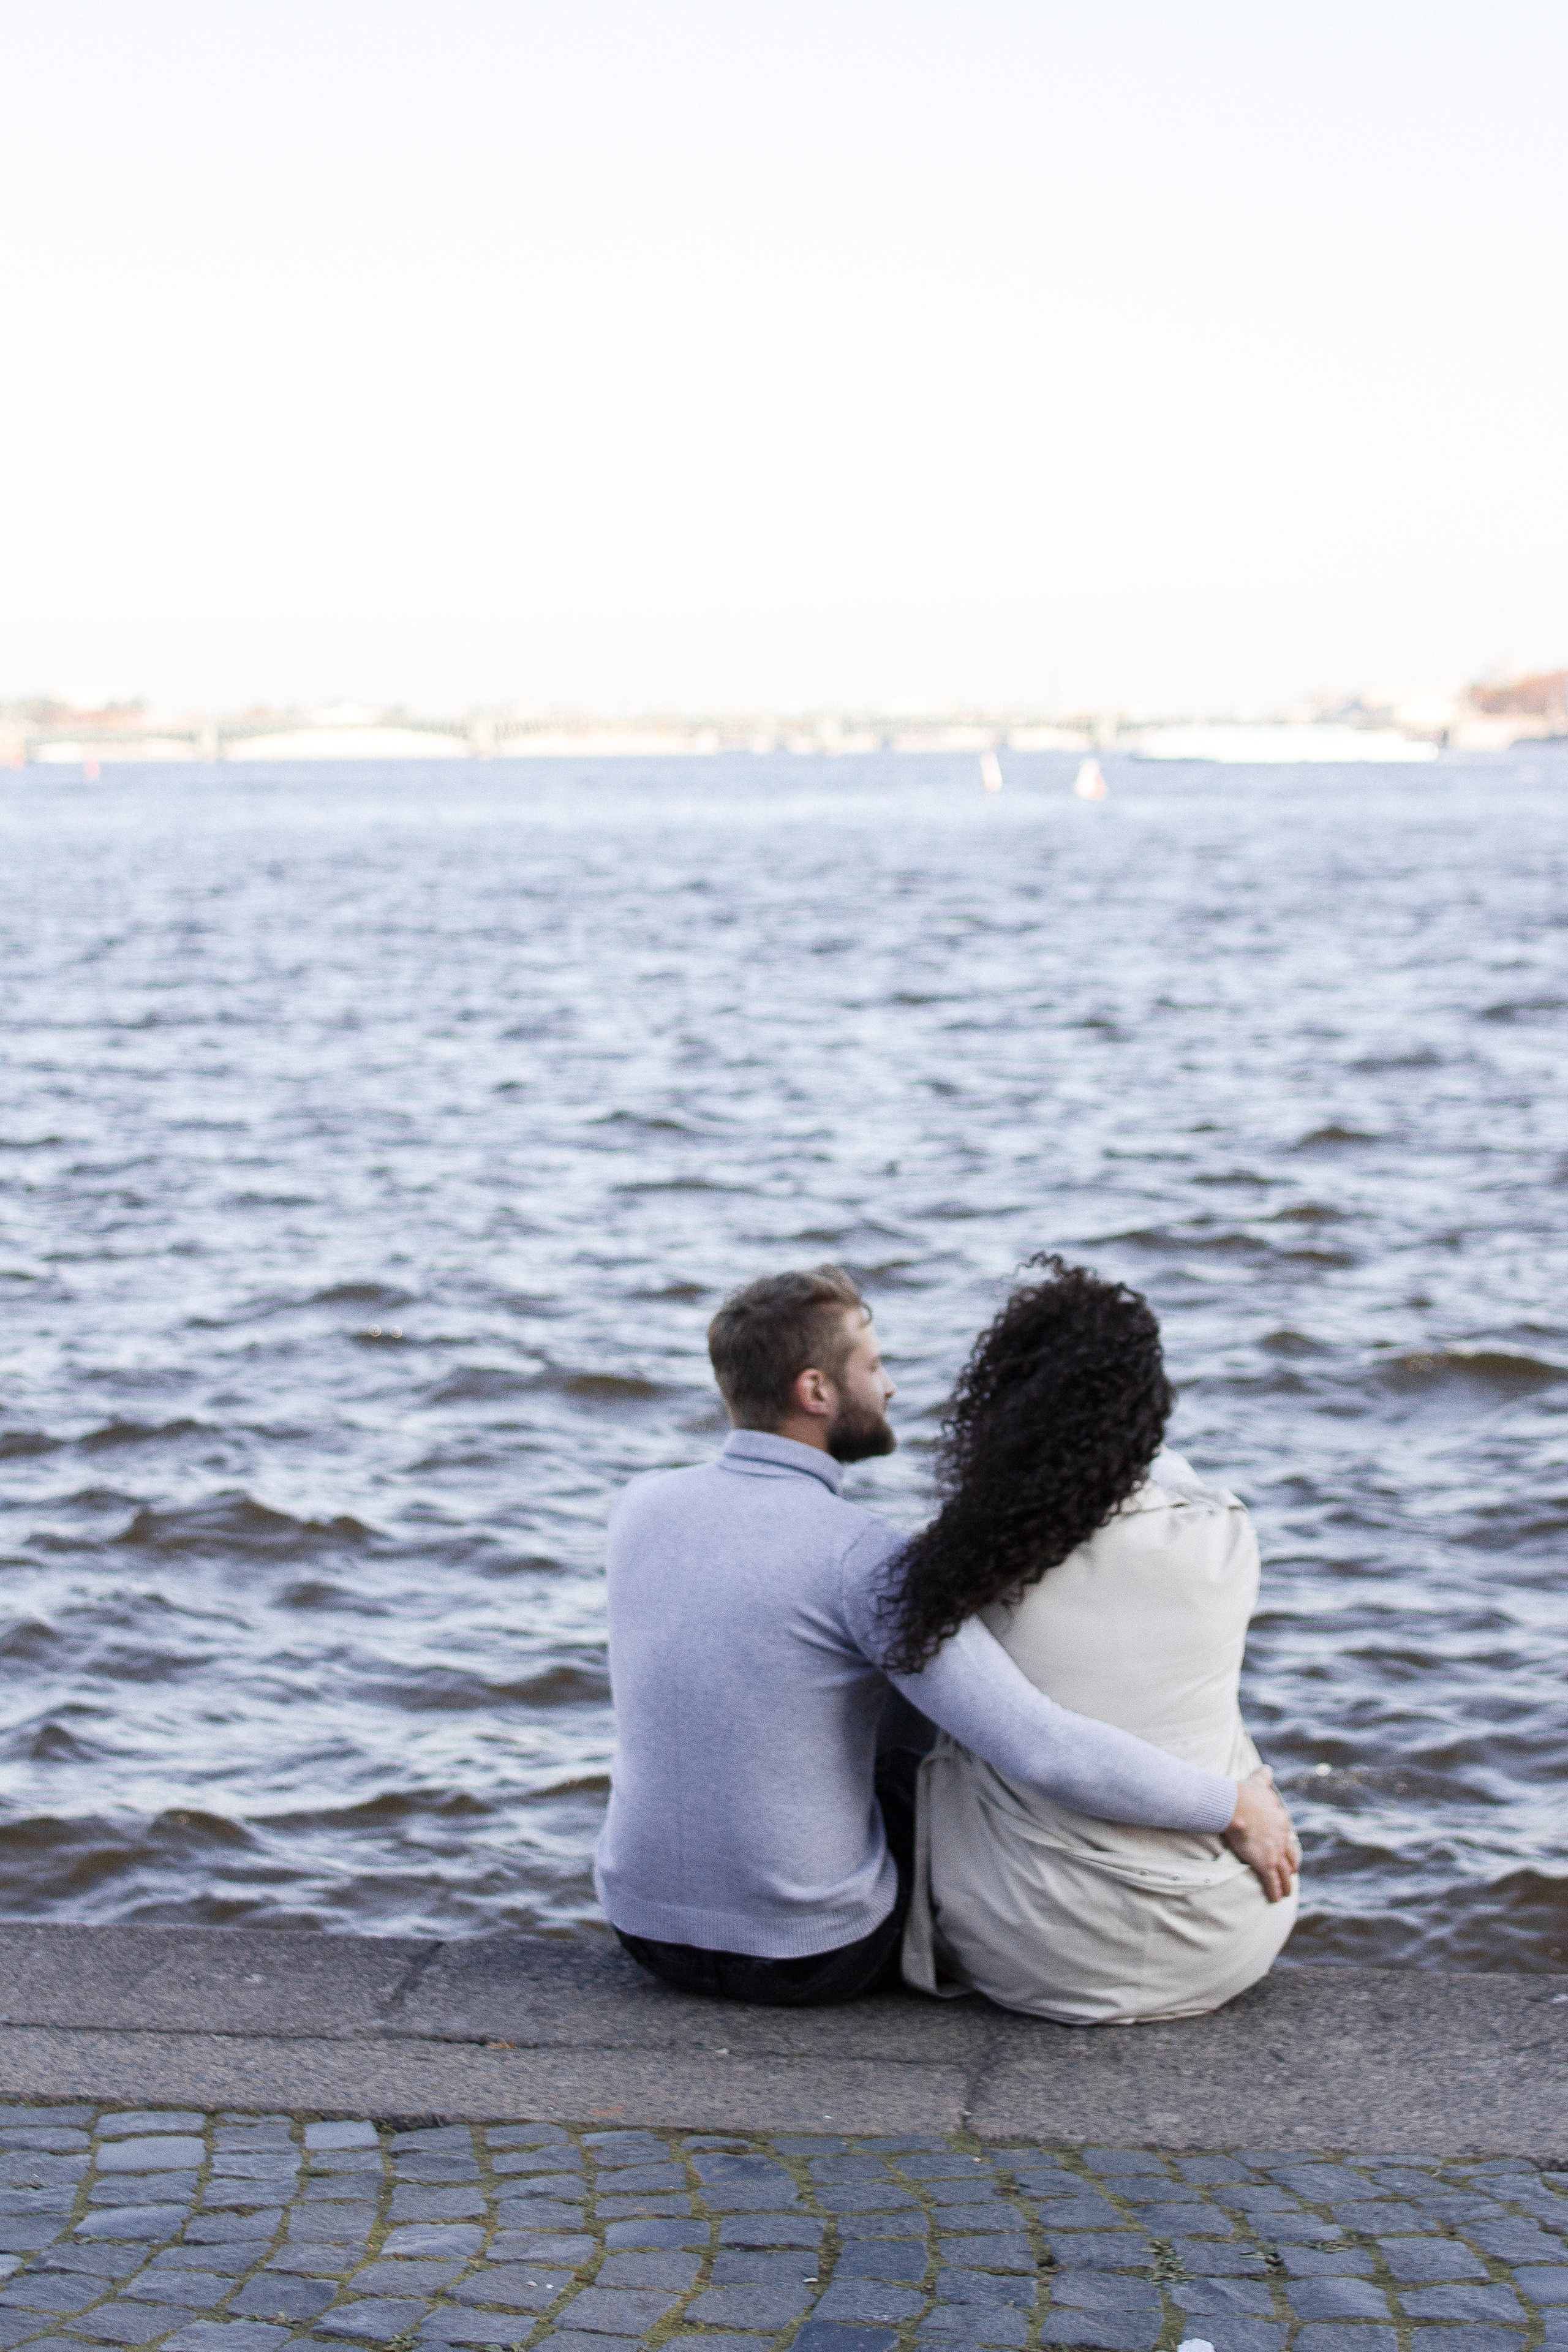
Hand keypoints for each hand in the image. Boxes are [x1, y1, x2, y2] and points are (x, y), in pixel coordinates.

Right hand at [1224, 1766, 1300, 1902]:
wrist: (1235, 1806)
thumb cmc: (1244, 1794)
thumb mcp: (1258, 1782)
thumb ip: (1263, 1777)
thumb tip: (1267, 1768)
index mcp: (1281, 1820)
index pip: (1287, 1836)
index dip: (1287, 1845)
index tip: (1286, 1851)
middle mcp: (1282, 1838)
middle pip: (1291, 1856)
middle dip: (1292, 1866)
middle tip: (1291, 1873)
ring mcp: (1275, 1852)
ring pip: (1285, 1872)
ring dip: (1286, 1884)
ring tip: (1286, 1893)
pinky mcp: (1266, 1864)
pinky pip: (1273, 1882)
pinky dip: (1274, 1892)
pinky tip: (1275, 1899)